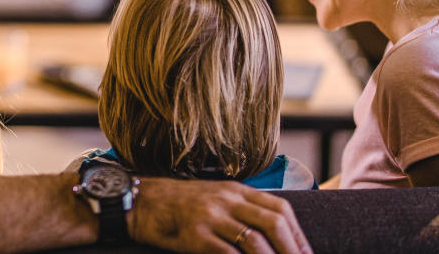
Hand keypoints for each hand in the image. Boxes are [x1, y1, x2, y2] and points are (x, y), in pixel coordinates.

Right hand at [130, 178, 311, 253]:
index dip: (298, 234)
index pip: (279, 208)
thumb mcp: (214, 198)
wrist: (140, 202)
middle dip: (293, 250)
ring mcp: (210, 216)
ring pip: (254, 241)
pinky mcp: (195, 235)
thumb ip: (241, 209)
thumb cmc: (179, 205)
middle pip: (273, 222)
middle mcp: (226, 199)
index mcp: (235, 190)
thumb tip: (272, 233)